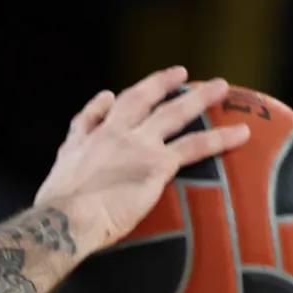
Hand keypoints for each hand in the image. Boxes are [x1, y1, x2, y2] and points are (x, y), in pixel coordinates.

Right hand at [33, 68, 249, 253]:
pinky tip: (242, 133)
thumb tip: (61, 199)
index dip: (104, 105)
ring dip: (199, 98)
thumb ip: (63, 181)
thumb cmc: (54, 216)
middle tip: (179, 73)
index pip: (93, 117)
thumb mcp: (51, 189)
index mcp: (81, 143)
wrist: (65, 218)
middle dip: (158, 84)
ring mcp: (136, 145)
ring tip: (221, 88)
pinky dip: (220, 137)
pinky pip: (195, 145)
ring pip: (173, 114)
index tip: (109, 97)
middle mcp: (110, 135)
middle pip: (137, 100)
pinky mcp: (157, 163)